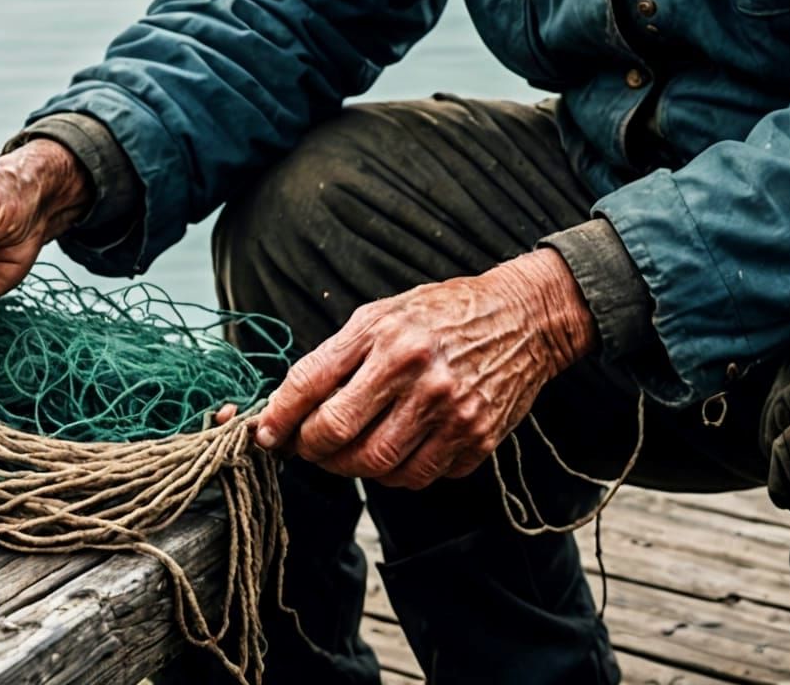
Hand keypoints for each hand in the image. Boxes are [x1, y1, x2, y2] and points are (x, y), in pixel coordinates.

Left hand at [252, 250, 597, 489]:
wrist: (523, 317)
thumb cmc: (443, 312)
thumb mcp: (384, 313)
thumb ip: (337, 356)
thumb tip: (288, 406)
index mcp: (387, 334)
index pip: (312, 386)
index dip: (279, 418)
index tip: (266, 434)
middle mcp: (417, 372)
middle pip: (338, 438)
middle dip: (311, 451)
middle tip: (308, 446)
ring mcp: (450, 410)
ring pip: (376, 469)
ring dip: (352, 467)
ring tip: (352, 448)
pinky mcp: (476, 439)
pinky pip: (419, 477)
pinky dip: (397, 474)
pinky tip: (399, 448)